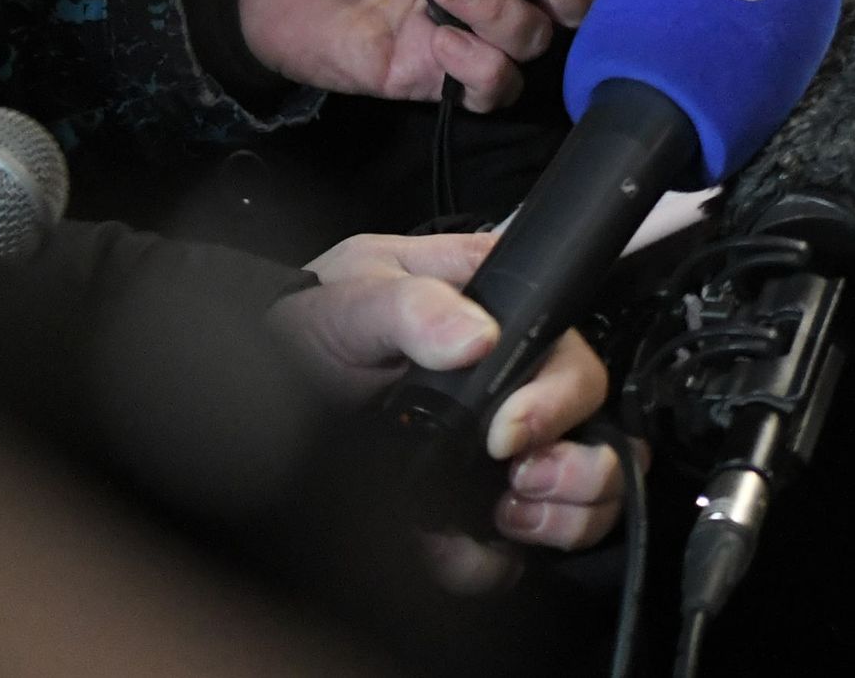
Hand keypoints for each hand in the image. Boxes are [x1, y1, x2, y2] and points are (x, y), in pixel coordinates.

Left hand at [273, 231, 625, 555]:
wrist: (259, 383)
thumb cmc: (314, 325)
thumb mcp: (353, 295)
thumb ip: (411, 305)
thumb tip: (474, 338)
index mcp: (501, 317)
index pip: (570, 351)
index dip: (559, 396)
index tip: (509, 430)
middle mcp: (516, 384)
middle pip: (596, 423)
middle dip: (576, 463)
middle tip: (519, 476)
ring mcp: (502, 451)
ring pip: (590, 486)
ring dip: (568, 511)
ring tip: (509, 513)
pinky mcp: (476, 508)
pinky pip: (523, 547)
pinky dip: (504, 559)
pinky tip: (462, 548)